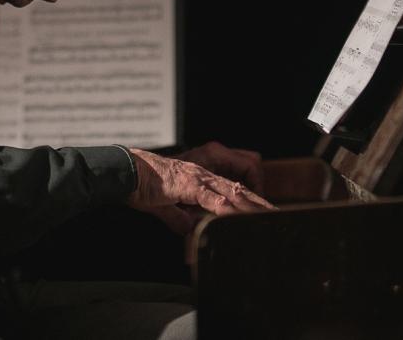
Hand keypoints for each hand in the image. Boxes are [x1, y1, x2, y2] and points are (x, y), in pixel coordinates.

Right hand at [126, 147, 275, 235]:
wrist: (125, 171)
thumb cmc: (141, 185)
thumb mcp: (164, 204)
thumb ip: (178, 216)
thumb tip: (187, 230)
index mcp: (198, 175)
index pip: (232, 186)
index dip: (250, 199)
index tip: (264, 211)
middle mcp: (202, 172)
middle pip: (239, 186)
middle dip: (259, 202)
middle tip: (277, 215)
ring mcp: (197, 177)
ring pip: (232, 191)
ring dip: (250, 205)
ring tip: (267, 217)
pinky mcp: (188, 185)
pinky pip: (212, 198)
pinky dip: (226, 208)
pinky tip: (237, 217)